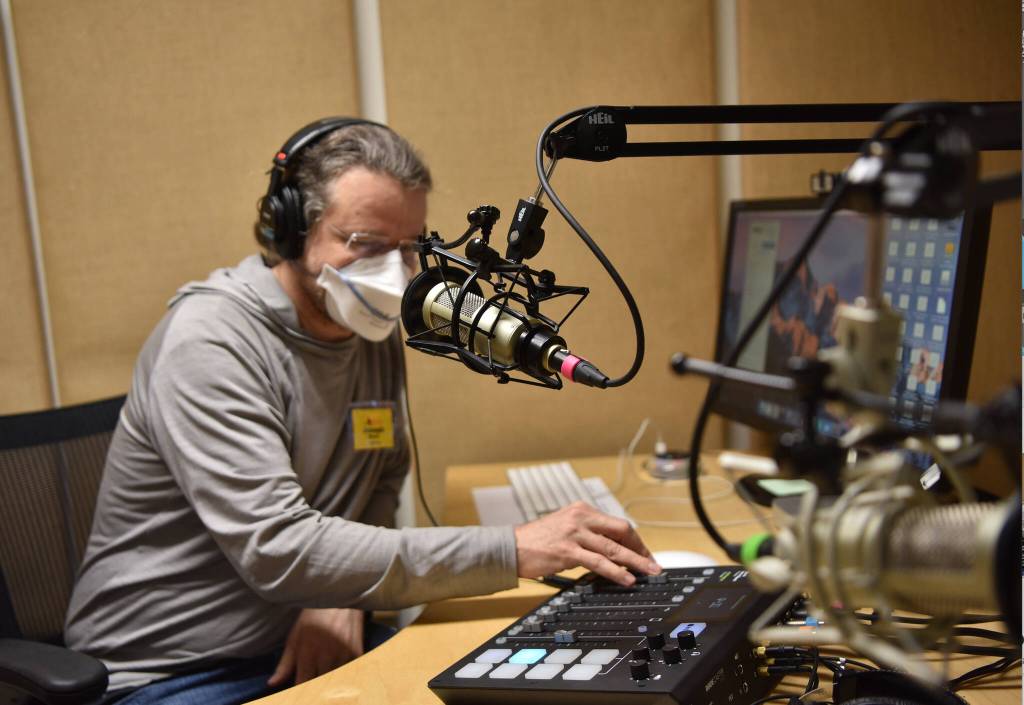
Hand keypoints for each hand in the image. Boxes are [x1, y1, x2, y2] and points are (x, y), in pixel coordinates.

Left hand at [267, 608, 364, 686]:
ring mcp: (344, 654)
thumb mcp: (295, 636)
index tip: (299, 692)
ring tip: (326, 671)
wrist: (340, 595)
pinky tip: (340, 666)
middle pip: (321, 685)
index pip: (303, 684)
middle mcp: (326, 656)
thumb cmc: (313, 615)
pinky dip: (346, 672)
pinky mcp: (358, 651)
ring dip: (331, 680)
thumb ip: (284, 663)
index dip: (301, 691)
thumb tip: (272, 684)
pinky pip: (352, 671)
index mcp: (307, 653)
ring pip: (337, 680)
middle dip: (316, 686)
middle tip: (314, 680)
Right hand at [513, 502, 659, 586]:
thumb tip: (612, 550)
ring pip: (613, 548)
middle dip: (640, 549)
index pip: (617, 523)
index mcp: (582, 509)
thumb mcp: (565, 527)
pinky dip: (616, 571)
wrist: (510, 547)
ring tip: (648, 572)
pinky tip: (626, 578)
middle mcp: (580, 517)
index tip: (645, 553)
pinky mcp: (567, 550)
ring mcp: (574, 533)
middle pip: (621, 530)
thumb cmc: (536, 540)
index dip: (635, 540)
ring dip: (635, 562)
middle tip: (652, 564)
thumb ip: (587, 534)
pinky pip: (598, 562)